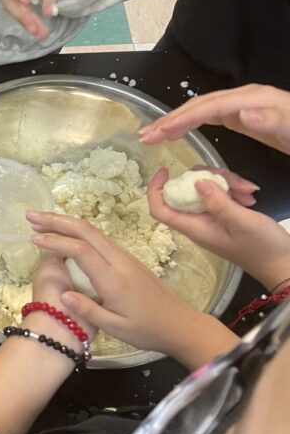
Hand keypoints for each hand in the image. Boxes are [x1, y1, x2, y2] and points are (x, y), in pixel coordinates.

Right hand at [26, 211, 221, 364]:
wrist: (180, 324)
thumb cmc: (147, 329)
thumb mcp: (116, 328)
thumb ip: (88, 311)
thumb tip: (62, 294)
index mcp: (114, 278)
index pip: (81, 250)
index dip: (56, 241)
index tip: (33, 238)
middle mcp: (119, 261)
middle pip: (86, 231)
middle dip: (56, 220)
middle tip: (30, 215)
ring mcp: (125, 257)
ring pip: (93, 231)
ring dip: (66, 222)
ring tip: (41, 222)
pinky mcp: (127, 259)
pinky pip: (99, 238)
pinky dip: (77, 231)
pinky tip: (65, 234)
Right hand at [139, 84, 289, 153]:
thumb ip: (272, 122)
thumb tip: (242, 114)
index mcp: (254, 100)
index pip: (209, 107)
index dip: (181, 119)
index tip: (158, 134)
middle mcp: (245, 98)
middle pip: (199, 105)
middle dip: (169, 120)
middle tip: (144, 136)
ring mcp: (244, 105)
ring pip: (201, 110)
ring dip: (175, 122)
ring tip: (152, 135)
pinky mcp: (245, 116)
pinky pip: (210, 116)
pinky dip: (190, 123)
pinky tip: (179, 132)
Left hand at [147, 168, 289, 290]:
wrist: (282, 263)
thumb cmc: (261, 247)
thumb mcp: (242, 222)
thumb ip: (218, 203)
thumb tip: (195, 182)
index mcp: (194, 228)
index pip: (161, 210)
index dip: (156, 189)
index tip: (166, 169)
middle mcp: (198, 222)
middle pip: (186, 191)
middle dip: (207, 178)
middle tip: (230, 178)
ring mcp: (211, 218)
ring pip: (206, 190)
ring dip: (227, 183)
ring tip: (247, 190)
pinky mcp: (225, 215)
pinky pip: (222, 195)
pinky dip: (235, 190)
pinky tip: (250, 195)